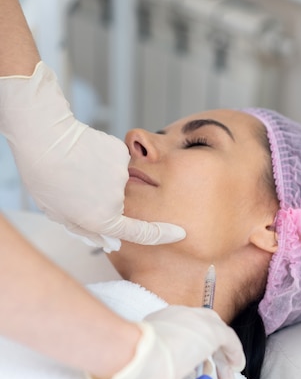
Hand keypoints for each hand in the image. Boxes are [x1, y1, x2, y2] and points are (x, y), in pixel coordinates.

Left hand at [0, 62, 184, 251]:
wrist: (44, 138)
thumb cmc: (45, 177)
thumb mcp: (59, 213)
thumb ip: (86, 229)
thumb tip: (109, 241)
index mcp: (101, 219)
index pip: (141, 232)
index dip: (162, 234)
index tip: (178, 232)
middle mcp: (116, 200)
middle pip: (120, 203)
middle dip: (103, 197)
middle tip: (76, 184)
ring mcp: (121, 175)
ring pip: (117, 180)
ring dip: (101, 176)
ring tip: (76, 166)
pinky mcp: (120, 153)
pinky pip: (116, 161)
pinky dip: (103, 158)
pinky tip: (84, 152)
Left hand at [88, 306, 245, 378]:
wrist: (118, 354)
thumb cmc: (149, 372)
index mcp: (205, 333)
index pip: (229, 340)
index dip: (235, 356)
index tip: (237, 369)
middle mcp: (193, 318)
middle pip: (215, 331)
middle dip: (220, 356)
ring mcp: (175, 314)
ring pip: (198, 326)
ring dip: (204, 348)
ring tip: (200, 374)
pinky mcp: (158, 316)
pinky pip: (183, 325)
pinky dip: (189, 341)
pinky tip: (181, 361)